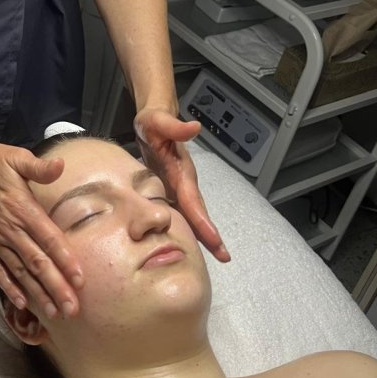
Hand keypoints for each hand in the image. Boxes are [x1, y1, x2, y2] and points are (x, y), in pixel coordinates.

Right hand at [0, 141, 82, 317]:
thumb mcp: (15, 157)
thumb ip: (38, 167)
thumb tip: (60, 165)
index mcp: (22, 208)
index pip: (49, 240)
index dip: (65, 261)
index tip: (80, 280)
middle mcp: (8, 229)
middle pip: (37, 263)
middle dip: (56, 288)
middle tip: (73, 309)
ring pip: (20, 272)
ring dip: (37, 294)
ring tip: (53, 313)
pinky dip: (9, 288)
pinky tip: (22, 303)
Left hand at [134, 107, 229, 261]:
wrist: (153, 120)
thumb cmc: (154, 122)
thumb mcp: (158, 121)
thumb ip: (174, 125)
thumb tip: (195, 127)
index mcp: (182, 172)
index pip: (194, 201)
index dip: (203, 221)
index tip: (215, 240)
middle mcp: (184, 182)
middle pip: (199, 212)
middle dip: (211, 234)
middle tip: (224, 256)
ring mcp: (178, 186)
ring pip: (192, 214)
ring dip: (203, 234)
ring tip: (215, 255)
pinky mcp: (170, 188)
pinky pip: (180, 211)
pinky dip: (187, 227)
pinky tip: (187, 242)